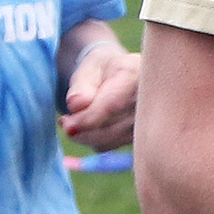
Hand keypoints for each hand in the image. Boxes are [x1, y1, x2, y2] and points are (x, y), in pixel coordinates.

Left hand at [60, 36, 139, 150]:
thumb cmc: (102, 69)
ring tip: (73, 120)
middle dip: (84, 130)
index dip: (89, 119)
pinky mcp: (141, 135)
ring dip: (86, 135)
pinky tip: (88, 126)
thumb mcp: (88, 68)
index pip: (113, 104)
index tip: (67, 126)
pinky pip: (110, 144)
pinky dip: (94, 140)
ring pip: (110, 139)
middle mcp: (149, 99)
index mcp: (136, 74)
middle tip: (64, 123)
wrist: (121, 75)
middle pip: (113, 126)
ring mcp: (149, 120)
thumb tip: (76, 105)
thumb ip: (81, 85)